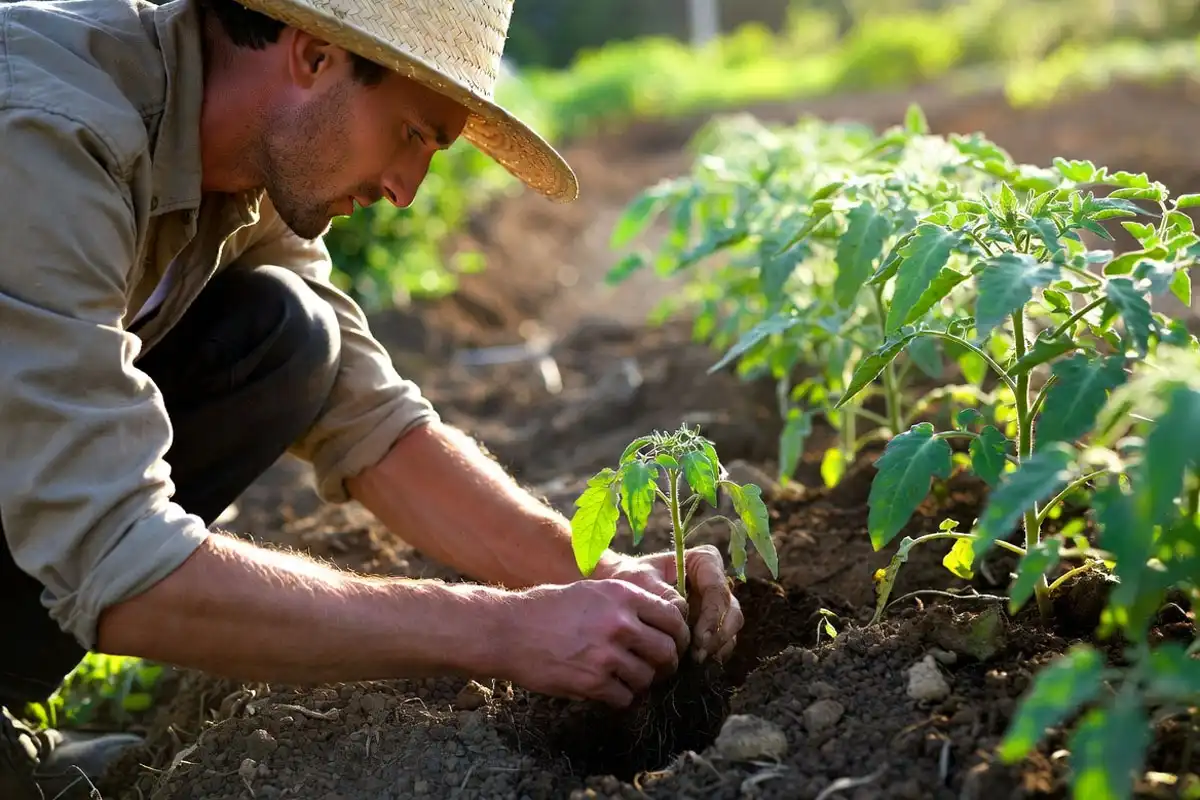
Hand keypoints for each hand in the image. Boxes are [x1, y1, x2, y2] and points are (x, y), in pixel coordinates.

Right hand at [501, 579, 690, 706]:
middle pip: (668, 650)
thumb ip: (626, 601)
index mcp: (623, 594)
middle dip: (668, 663)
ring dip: (642, 683)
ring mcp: (606, 653)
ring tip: (627, 679)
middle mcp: (619, 622)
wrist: (508, 630)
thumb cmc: (548, 607)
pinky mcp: (591, 681)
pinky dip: (621, 698)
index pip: (673, 616)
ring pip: (648, 677)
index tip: (674, 642)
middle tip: (660, 668)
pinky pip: (625, 698)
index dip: (679, 633)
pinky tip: (608, 690)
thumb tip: (662, 618)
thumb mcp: (592, 590)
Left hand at [595, 545, 743, 663]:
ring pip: (730, 627)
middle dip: (718, 635)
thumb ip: (662, 594)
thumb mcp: (640, 580)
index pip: (717, 586)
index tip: (699, 638)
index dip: (713, 614)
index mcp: (703, 561)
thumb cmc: (631, 579)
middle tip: (699, 656)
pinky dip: (713, 653)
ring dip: (717, 647)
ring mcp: (716, 604)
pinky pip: (723, 641)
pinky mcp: (713, 624)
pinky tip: (696, 665)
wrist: (623, 593)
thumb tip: (684, 612)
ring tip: (696, 662)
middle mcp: (715, 581)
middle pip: (730, 610)